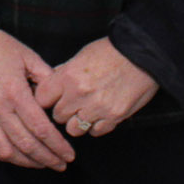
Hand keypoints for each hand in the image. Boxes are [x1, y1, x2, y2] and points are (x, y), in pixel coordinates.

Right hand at [0, 30, 75, 169]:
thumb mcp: (28, 56)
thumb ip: (47, 77)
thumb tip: (59, 98)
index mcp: (15, 93)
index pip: (41, 129)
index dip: (57, 146)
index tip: (69, 155)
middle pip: (26, 145)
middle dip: (47, 159)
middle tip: (61, 164)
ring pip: (6, 152)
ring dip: (27, 162)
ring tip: (41, 163)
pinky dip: (3, 156)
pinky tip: (16, 156)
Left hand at [33, 37, 158, 138]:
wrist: (141, 55)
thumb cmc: (111, 51)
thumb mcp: (81, 55)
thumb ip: (64, 71)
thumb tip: (51, 82)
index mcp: (68, 76)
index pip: (42, 98)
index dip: (46, 98)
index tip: (51, 98)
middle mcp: (80, 94)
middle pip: (57, 116)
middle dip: (62, 110)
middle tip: (71, 103)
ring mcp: (97, 108)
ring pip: (74, 129)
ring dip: (77, 122)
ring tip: (85, 110)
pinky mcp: (114, 118)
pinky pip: (95, 132)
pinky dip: (96, 126)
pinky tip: (99, 114)